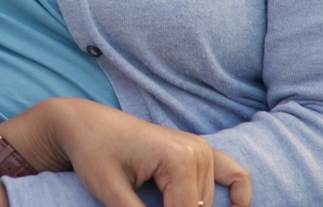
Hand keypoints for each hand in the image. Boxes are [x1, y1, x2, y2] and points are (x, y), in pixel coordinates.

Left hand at [0, 98, 252, 206]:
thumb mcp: (110, 193)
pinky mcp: (199, 152)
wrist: (84, 123)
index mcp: (180, 158)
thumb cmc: (92, 152)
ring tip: (148, 194)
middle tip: (136, 201)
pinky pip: (235, 175)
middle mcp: (198, 151)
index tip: (133, 206)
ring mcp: (202, 150)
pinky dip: (238, 195)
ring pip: (206, 204)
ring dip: (186, 206)